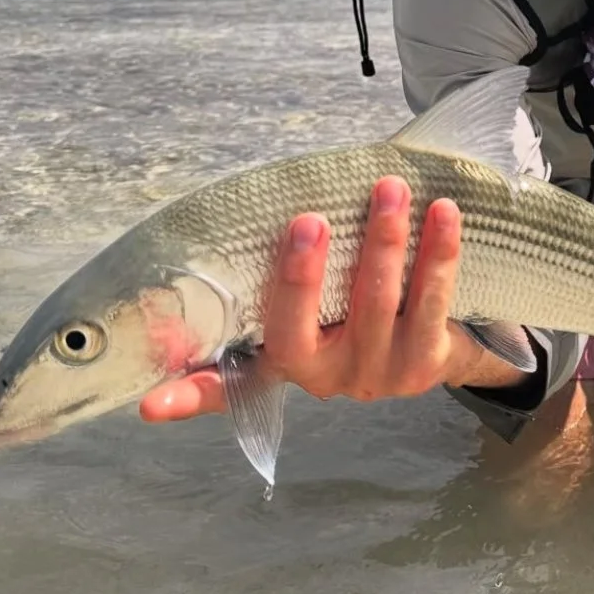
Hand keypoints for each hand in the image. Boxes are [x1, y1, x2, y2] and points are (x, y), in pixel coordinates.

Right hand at [139, 178, 500, 421]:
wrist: (443, 348)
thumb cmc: (366, 309)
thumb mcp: (322, 306)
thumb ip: (293, 277)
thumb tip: (257, 208)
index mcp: (288, 362)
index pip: (229, 385)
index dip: (190, 396)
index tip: (150, 405)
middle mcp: (326, 377)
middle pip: (304, 327)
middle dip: (304, 273)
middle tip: (309, 218)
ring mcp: (377, 374)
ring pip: (375, 304)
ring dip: (381, 241)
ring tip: (388, 188)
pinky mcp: (427, 363)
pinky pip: (431, 301)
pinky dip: (438, 252)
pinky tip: (443, 212)